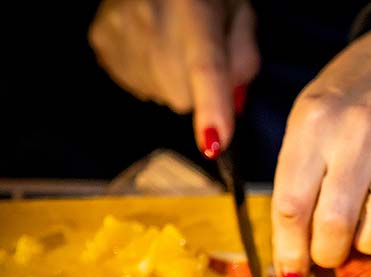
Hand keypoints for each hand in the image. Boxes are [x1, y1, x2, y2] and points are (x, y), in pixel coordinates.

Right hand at [88, 0, 259, 155]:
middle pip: (182, 96)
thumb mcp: (238, 12)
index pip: (205, 67)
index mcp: (195, 10)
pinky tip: (152, 44)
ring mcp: (120, 33)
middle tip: (200, 54)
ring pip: (161, 95)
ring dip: (174, 82)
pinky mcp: (101, 41)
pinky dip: (151, 75)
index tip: (214, 144)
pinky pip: (138, 86)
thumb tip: (234, 104)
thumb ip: (244, 57)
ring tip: (173, 42)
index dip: (211, 108)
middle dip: (199, 90)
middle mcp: (151, 20)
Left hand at [270, 17, 370, 276]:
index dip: (290, 251)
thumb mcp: (308, 122)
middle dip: (329, 253)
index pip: (291, 204)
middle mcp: (358, 130)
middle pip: (336, 221)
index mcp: (313, 123)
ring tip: (366, 229)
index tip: (292, 275)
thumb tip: (290, 260)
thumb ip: (296, 181)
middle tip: (331, 253)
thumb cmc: (348, 101)